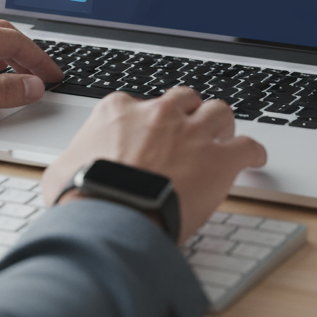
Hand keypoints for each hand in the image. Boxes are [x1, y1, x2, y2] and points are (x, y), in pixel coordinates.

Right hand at [41, 87, 267, 243]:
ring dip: (222, 124)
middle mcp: (159, 114)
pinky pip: (247, 146)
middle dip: (188, 112)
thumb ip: (71, 161)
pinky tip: (255, 160)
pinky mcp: (219, 158)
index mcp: (119, 111)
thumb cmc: (84, 197)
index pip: (137, 104)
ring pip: (219, 111)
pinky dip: (253, 153)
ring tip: (223, 136)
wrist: (113, 217)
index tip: (147, 134)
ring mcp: (191, 133)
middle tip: (189, 129)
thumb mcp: (61, 172)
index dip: (145, 121)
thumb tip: (65, 173)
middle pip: (183, 99)